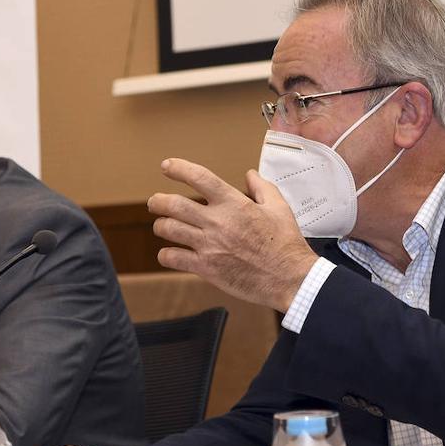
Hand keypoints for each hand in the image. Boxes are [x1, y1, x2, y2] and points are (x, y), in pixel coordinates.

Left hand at [149, 159, 318, 311]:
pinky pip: (173, 258)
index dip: (179, 169)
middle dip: (158, 201)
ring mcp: (209, 245)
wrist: (289, 278)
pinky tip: (169, 253)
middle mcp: (217, 221)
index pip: (199, 178)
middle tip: (155, 202)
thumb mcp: (279, 207)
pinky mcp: (206, 268)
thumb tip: (249, 174)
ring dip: (161, 225)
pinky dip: (166, 254)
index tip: (167, 166)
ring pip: (169, 229)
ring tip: (162, 225)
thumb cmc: (286, 244)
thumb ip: (262, 187)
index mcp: (233, 203)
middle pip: (174, 204)